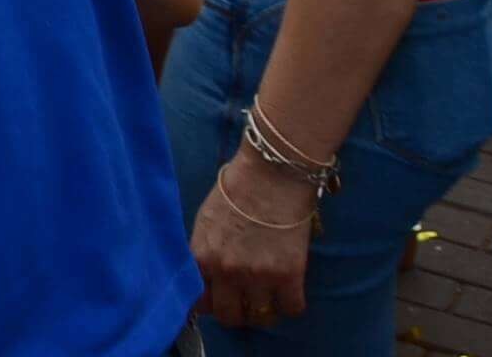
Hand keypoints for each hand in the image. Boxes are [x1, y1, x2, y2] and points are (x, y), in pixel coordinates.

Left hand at [192, 151, 317, 330]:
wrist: (271, 172)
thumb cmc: (236, 189)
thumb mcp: (206, 221)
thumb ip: (204, 252)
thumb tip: (206, 275)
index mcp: (202, 257)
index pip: (199, 302)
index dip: (210, 302)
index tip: (219, 298)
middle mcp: (227, 272)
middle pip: (229, 316)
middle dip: (237, 311)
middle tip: (245, 300)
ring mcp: (258, 276)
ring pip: (261, 317)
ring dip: (265, 308)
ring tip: (269, 293)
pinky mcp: (289, 275)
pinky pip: (292, 308)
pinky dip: (291, 303)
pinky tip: (289, 289)